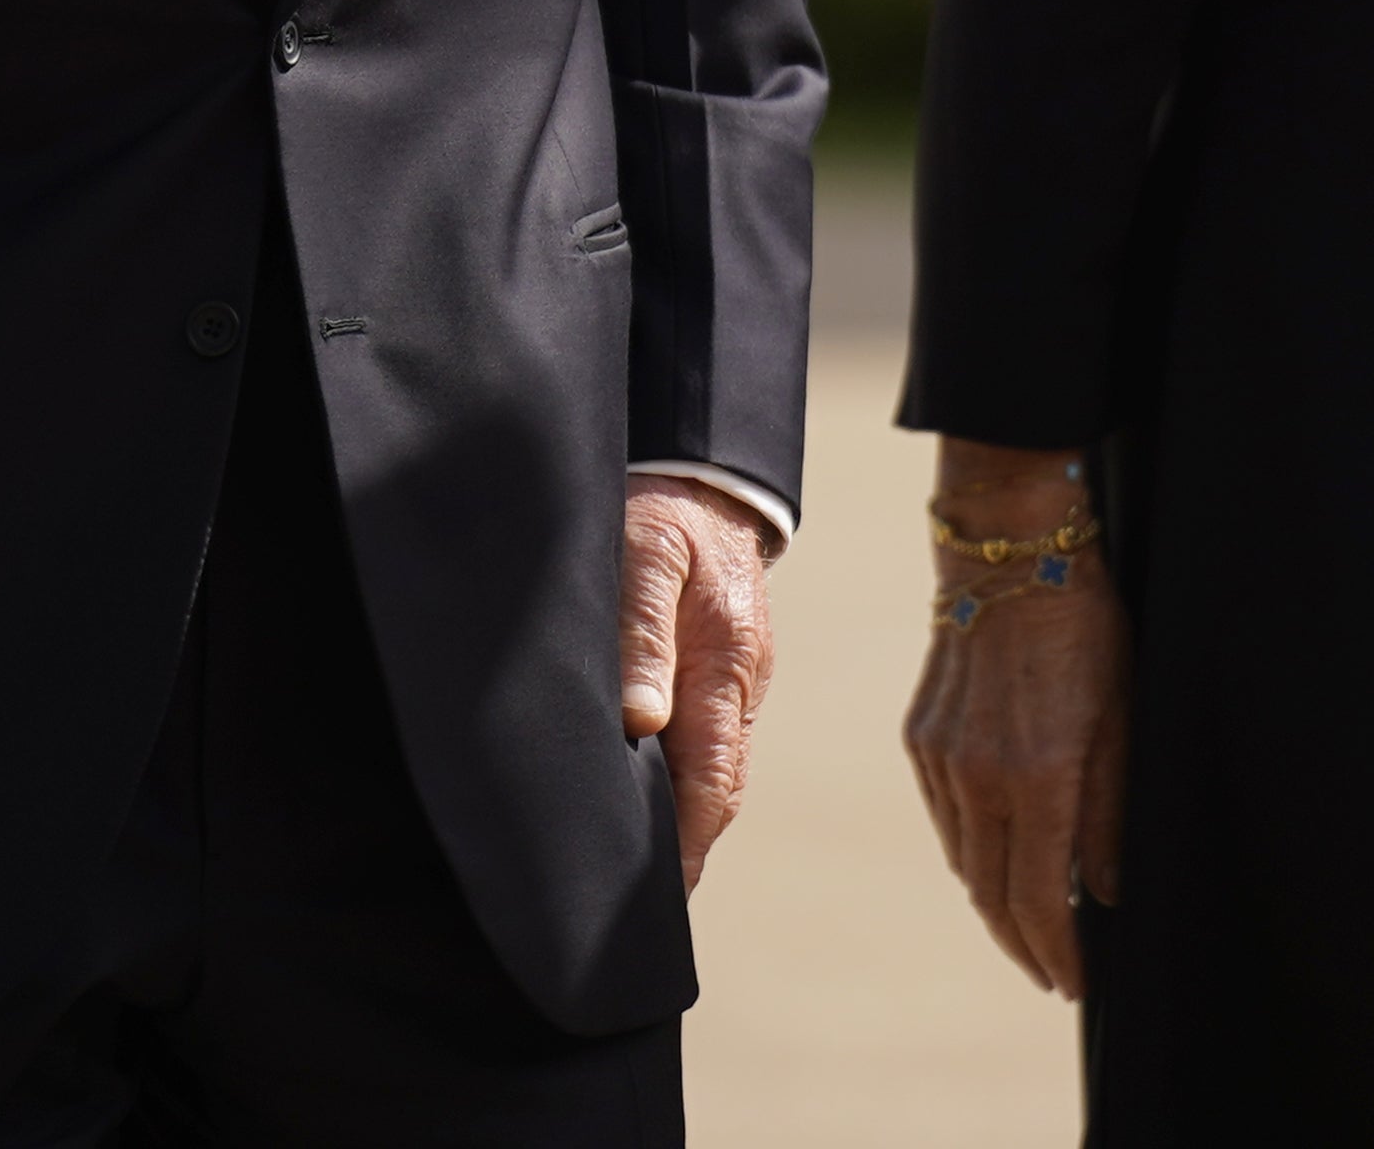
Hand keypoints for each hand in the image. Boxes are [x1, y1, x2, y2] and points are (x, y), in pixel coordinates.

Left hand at [618, 476, 780, 886]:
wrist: (708, 468)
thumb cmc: (666, 507)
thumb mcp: (645, 553)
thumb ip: (640, 632)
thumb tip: (641, 723)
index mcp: (728, 663)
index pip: (713, 779)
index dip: (689, 844)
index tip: (660, 896)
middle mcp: (741, 681)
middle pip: (717, 786)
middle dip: (685, 846)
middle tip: (635, 906)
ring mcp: (736, 675)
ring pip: (711, 763)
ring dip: (681, 813)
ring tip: (632, 866)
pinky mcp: (721, 663)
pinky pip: (705, 734)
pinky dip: (678, 773)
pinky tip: (642, 792)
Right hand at [898, 438, 1122, 999]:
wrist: (1009, 554)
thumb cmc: (1085, 631)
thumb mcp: (1122, 720)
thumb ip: (1110, 813)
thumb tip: (1106, 891)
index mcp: (1035, 779)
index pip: (1040, 900)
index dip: (1058, 954)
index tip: (1074, 984)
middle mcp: (978, 779)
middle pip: (992, 895)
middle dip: (1025, 945)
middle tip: (1053, 973)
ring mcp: (940, 760)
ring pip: (964, 862)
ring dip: (997, 903)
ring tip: (1031, 927)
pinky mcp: (920, 740)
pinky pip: (946, 820)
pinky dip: (972, 853)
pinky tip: (998, 860)